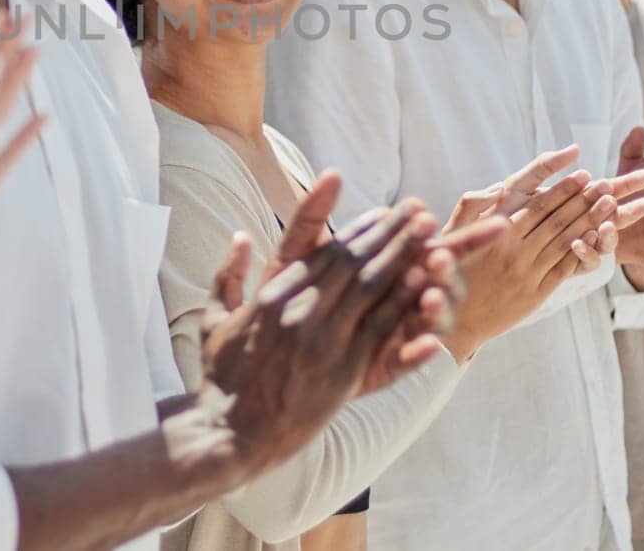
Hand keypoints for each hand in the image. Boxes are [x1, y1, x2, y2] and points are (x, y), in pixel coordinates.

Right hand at [197, 177, 445, 473]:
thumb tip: (239, 236)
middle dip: (390, 232)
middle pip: (354, 262)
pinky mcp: (343, 373)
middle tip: (419, 210)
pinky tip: (428, 286)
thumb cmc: (221, 379)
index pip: (325, 254)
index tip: (384, 213)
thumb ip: (227, 275)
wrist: (229, 434)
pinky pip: (382, 331)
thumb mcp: (213, 320)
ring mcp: (323, 341)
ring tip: (431, 233)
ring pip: (372, 288)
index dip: (359, 230)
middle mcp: (300, 311)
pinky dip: (405, 304)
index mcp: (273, 295)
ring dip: (404, 256)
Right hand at [434, 146, 643, 358]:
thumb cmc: (450, 271)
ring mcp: (526, 271)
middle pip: (556, 219)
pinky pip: (564, 268)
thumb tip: (496, 187)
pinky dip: (583, 251)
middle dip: (584, 199)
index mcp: (494, 231)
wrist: (453, 320)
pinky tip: (599, 238)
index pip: (536, 204)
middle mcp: (512, 249)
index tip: (583, 174)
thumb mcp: (453, 235)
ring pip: (565, 240)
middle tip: (608, 183)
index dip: (562, 189)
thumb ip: (472, 206)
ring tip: (611, 204)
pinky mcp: (535, 293)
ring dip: (591, 221)